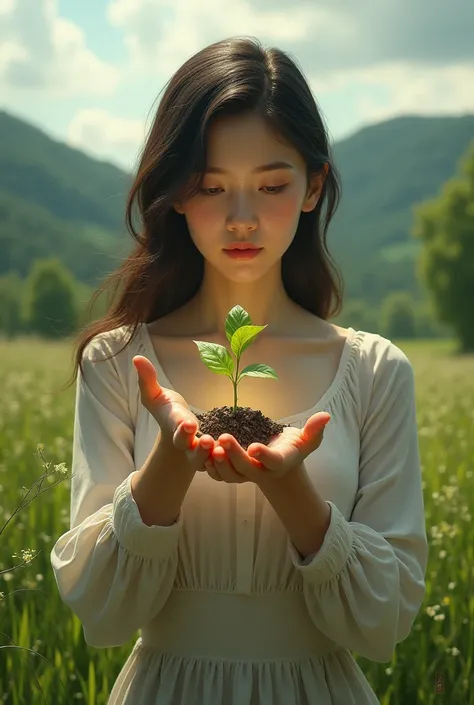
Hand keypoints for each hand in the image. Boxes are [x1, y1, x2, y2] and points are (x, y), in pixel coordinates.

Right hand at [133, 355, 216, 470]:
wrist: (179, 430)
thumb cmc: (166, 410)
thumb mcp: (155, 395)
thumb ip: (147, 379)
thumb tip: (137, 358)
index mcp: (175, 428)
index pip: (178, 430)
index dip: (183, 429)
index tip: (189, 423)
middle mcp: (187, 445)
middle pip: (191, 452)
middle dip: (199, 449)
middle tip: (207, 441)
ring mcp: (200, 454)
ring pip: (207, 461)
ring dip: (214, 457)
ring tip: (222, 448)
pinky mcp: (213, 458)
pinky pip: (220, 465)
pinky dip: (227, 463)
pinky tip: (238, 457)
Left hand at [204, 412, 330, 483]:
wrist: (280, 465)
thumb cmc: (293, 447)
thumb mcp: (307, 440)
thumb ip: (315, 430)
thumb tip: (326, 416)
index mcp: (280, 462)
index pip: (273, 461)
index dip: (264, 456)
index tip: (255, 446)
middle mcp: (262, 472)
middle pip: (247, 469)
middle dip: (235, 455)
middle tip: (224, 438)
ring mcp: (246, 475)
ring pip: (231, 476)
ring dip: (219, 463)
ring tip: (211, 445)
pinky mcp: (233, 474)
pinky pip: (220, 476)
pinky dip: (211, 467)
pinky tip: (203, 452)